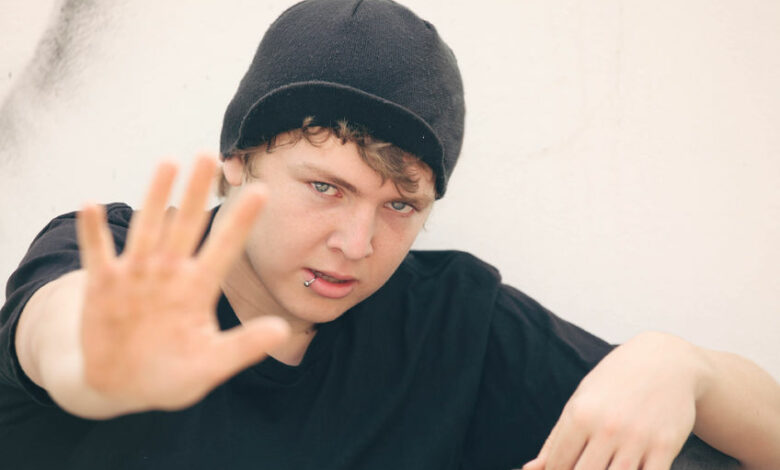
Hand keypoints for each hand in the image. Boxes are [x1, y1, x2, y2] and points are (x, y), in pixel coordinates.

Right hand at [76, 155, 289, 414]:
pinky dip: (93, 234)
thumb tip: (283, 330)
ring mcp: (136, 277)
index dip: (241, 221)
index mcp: (199, 289)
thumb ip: (243, 347)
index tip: (261, 191)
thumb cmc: (171, 374)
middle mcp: (170, 274)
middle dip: (197, 192)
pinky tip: (91, 206)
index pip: (225, 248)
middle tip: (209, 155)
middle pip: (187, 226)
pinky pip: (98, 255)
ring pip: (148, 229)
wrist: (121, 386)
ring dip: (155, 198)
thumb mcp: (210, 364)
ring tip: (167, 163)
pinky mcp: (102, 287)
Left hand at [523, 331, 704, 469]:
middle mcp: (608, 427)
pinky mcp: (665, 447)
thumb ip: (556, 439)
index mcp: (581, 415)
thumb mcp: (580, 401)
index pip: (558, 465)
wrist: (665, 361)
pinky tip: (628, 469)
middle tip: (582, 466)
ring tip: (602, 465)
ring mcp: (638, 438)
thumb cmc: (615, 382)